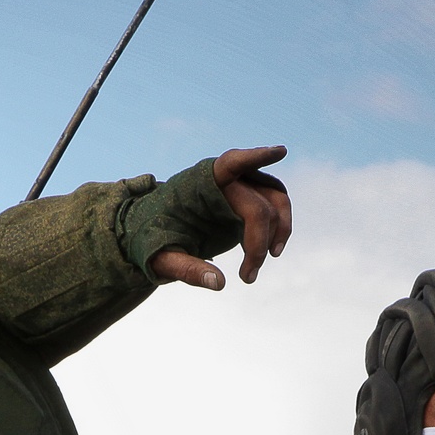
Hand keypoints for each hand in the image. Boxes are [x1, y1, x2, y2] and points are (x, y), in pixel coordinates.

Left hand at [150, 145, 291, 288]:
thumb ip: (187, 269)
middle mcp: (224, 181)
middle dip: (259, 241)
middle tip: (247, 277)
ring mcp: (239, 189)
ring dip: (279, 232)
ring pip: (276, 201)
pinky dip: (278, 230)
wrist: (153, 237)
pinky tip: (268, 254)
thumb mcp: (161, 259)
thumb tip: (218, 283)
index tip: (281, 152)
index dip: (257, 157)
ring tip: (256, 270)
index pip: (231, 164)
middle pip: (259, 203)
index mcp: (199, 183)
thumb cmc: (153, 242)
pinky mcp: (247, 202)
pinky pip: (275, 208)